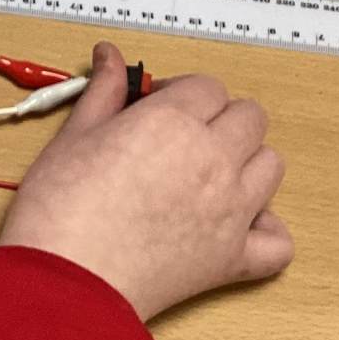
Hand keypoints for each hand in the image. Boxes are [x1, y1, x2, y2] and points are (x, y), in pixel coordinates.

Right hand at [0, 42, 291, 321]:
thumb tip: (111, 57)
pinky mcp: (232, 258)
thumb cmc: (59, 212)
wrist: (65, 282)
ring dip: (245, 162)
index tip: (155, 106)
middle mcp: (213, 160)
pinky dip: (265, 230)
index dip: (181, 92)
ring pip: (271, 165)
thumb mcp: (73, 136)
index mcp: (173, 123)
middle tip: (178, 136)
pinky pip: (279, 240)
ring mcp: (231, 210)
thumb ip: (103, 92)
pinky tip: (235, 225)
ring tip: (204, 175)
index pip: (206, 86)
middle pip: (249, 117)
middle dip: (218, 118)